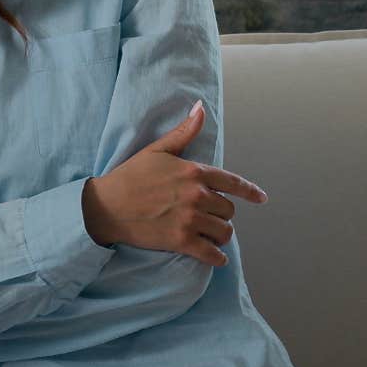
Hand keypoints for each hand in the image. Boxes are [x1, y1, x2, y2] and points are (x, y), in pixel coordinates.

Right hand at [80, 101, 267, 265]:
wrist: (106, 207)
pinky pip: (211, 254)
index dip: (250, 192)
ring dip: (220, 235)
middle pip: (228, 210)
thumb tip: (201, 108)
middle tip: (211, 217)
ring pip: (224, 231)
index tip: (261, 199)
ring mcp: (190, 219)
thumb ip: (184, 132)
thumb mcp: (158, 149)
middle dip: (222, 214)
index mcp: (194, 172)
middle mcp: (197, 195)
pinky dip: (217, 258)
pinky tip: (216, 258)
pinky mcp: (180, 241)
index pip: (233, 183)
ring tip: (212, 235)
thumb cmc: (130, 176)